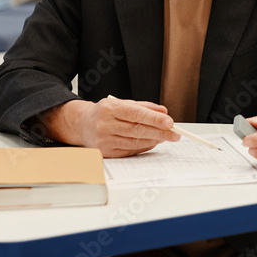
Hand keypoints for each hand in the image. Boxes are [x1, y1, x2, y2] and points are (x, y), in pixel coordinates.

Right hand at [54, 96, 179, 157]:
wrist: (82, 125)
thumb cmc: (105, 112)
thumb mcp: (122, 103)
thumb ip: (144, 107)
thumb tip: (163, 111)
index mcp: (110, 108)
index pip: (136, 114)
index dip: (154, 119)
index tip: (169, 122)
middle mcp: (105, 124)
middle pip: (137, 130)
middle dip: (159, 132)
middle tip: (175, 133)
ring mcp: (104, 140)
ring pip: (135, 142)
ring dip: (154, 140)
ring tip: (166, 137)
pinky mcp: (106, 153)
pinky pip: (130, 151)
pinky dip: (144, 147)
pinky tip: (152, 142)